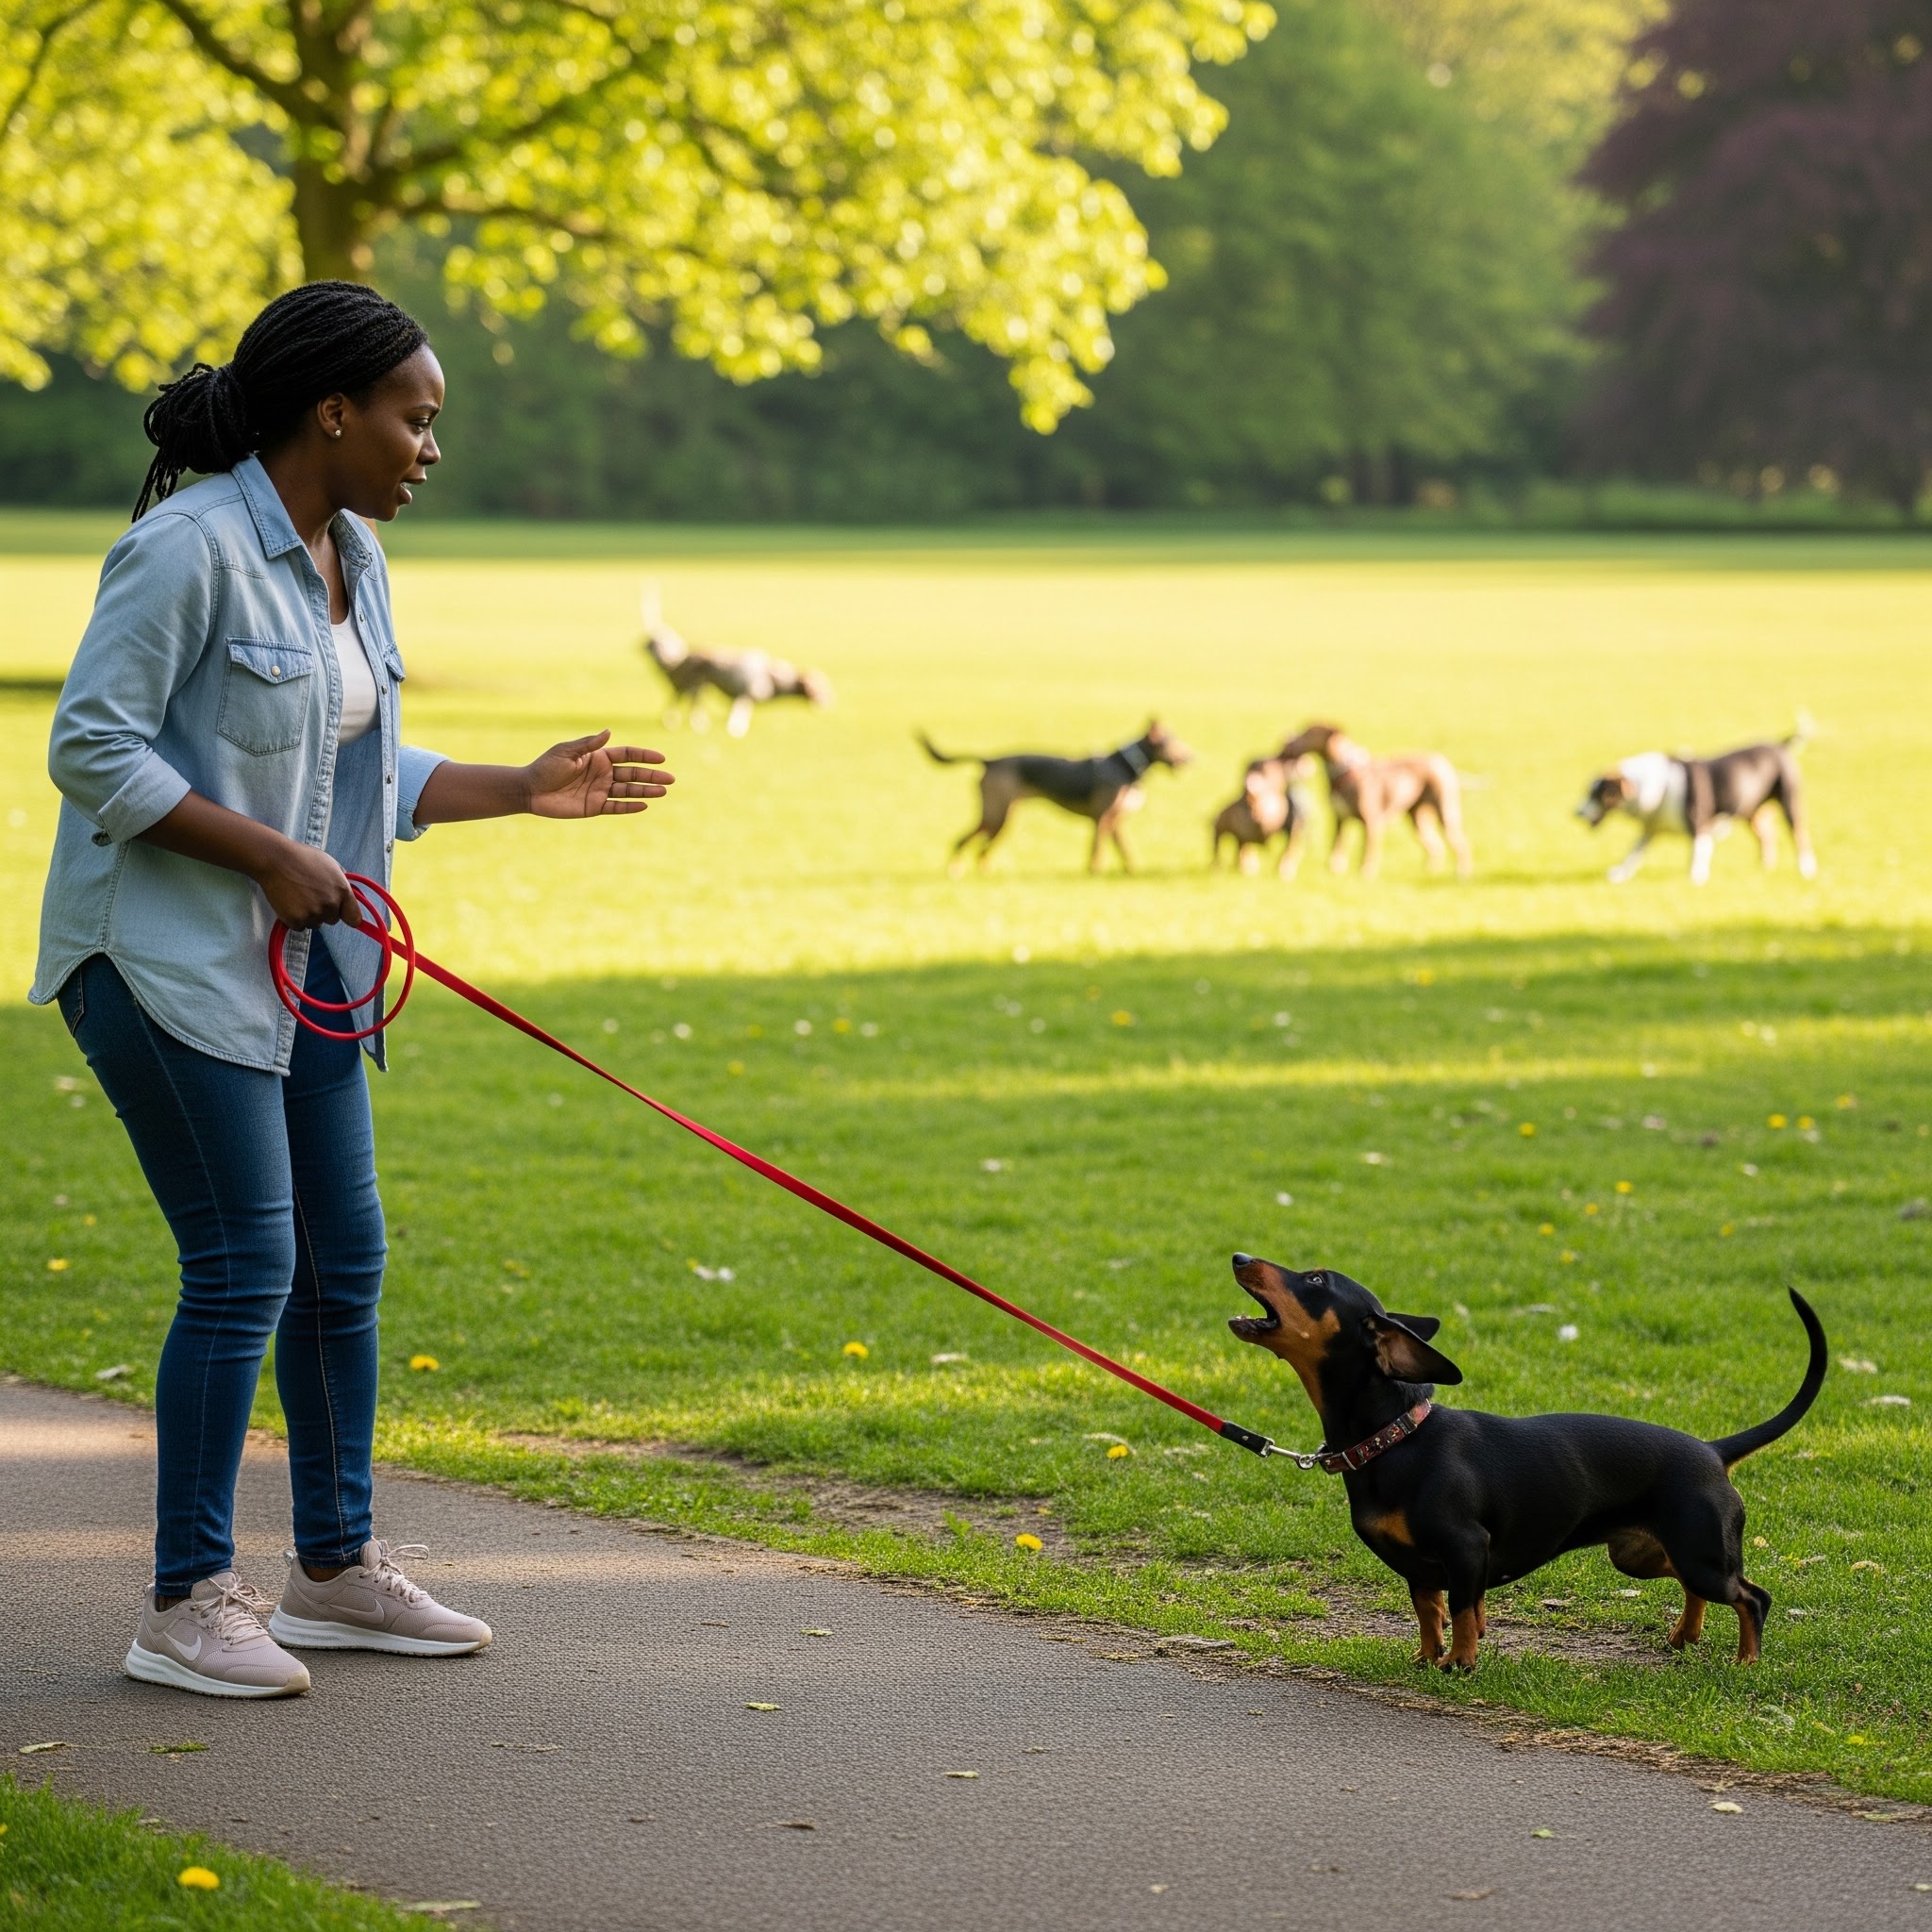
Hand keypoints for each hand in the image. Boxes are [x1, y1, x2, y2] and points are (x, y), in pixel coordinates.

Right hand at [251, 838, 360, 929]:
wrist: (275, 860)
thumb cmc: (303, 858)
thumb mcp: (330, 864)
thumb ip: (341, 881)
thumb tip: (346, 892)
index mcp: (342, 891)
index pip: (354, 918)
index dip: (348, 916)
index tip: (343, 915)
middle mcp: (330, 905)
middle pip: (332, 920)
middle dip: (325, 911)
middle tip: (311, 896)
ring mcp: (313, 914)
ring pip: (315, 924)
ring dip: (309, 916)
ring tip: (298, 898)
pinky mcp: (295, 920)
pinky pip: (300, 927)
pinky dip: (295, 919)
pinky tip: (289, 903)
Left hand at [525, 731, 673, 818]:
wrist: (530, 790)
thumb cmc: (545, 767)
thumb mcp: (566, 751)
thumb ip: (589, 744)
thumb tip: (609, 732)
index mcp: (598, 757)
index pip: (628, 755)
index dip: (645, 756)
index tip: (661, 758)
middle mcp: (603, 774)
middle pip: (633, 774)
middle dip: (652, 776)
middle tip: (671, 779)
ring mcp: (600, 791)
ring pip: (628, 791)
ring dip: (646, 791)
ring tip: (663, 791)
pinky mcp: (594, 807)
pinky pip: (616, 807)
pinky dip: (630, 806)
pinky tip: (644, 805)